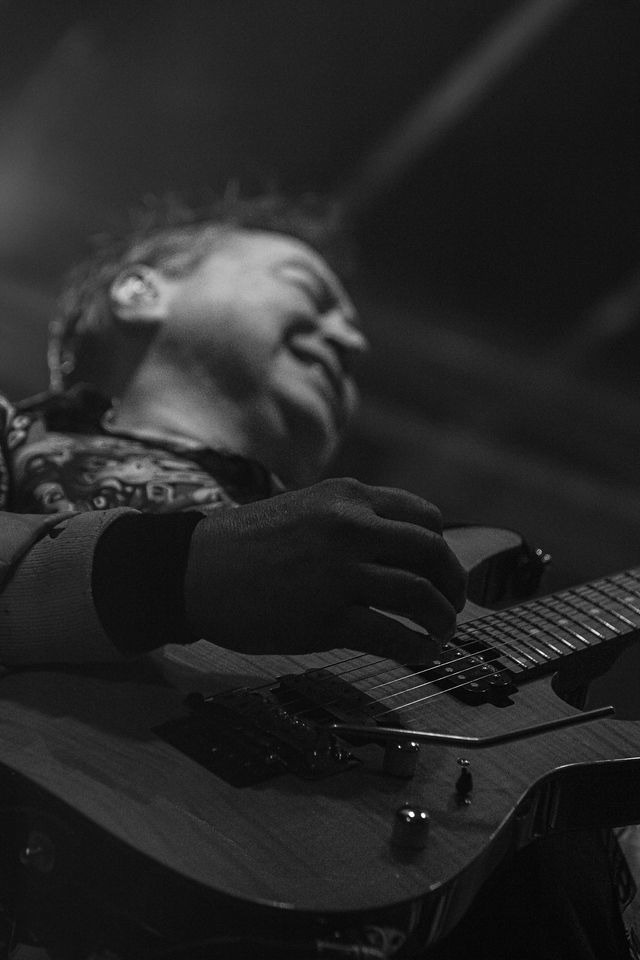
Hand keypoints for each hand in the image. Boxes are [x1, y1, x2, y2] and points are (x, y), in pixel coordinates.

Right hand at [184, 477, 466, 660]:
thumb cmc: (245, 543)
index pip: (424, 517)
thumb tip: (398, 547)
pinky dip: (416, 647)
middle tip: (453, 605)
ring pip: (419, 595)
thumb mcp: (305, 508)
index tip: (442, 570)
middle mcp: (351, 528)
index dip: (442, 548)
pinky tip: (419, 653)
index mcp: (348, 497)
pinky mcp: (326, 617)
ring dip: (441, 619)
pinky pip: (391, 634)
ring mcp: (339, 572)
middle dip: (453, 584)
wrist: (194, 568)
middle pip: (432, 553)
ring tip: (441, 633)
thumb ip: (350, 519)